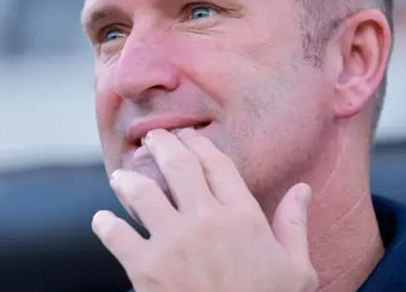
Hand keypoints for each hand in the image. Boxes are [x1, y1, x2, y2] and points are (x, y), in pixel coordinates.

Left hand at [92, 128, 317, 291]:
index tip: (188, 136)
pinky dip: (105, 225)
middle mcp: (207, 221)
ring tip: (121, 176)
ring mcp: (174, 242)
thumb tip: (303, 189)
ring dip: (128, 179)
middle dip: (161, 144)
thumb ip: (294, 225)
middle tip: (151, 139)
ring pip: (142, 191)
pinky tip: (102, 220)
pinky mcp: (147, 268)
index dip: (199, 145)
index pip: (217, 165)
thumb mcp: (296, 270)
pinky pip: (117, 235)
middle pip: (178, 165)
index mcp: (243, 217)